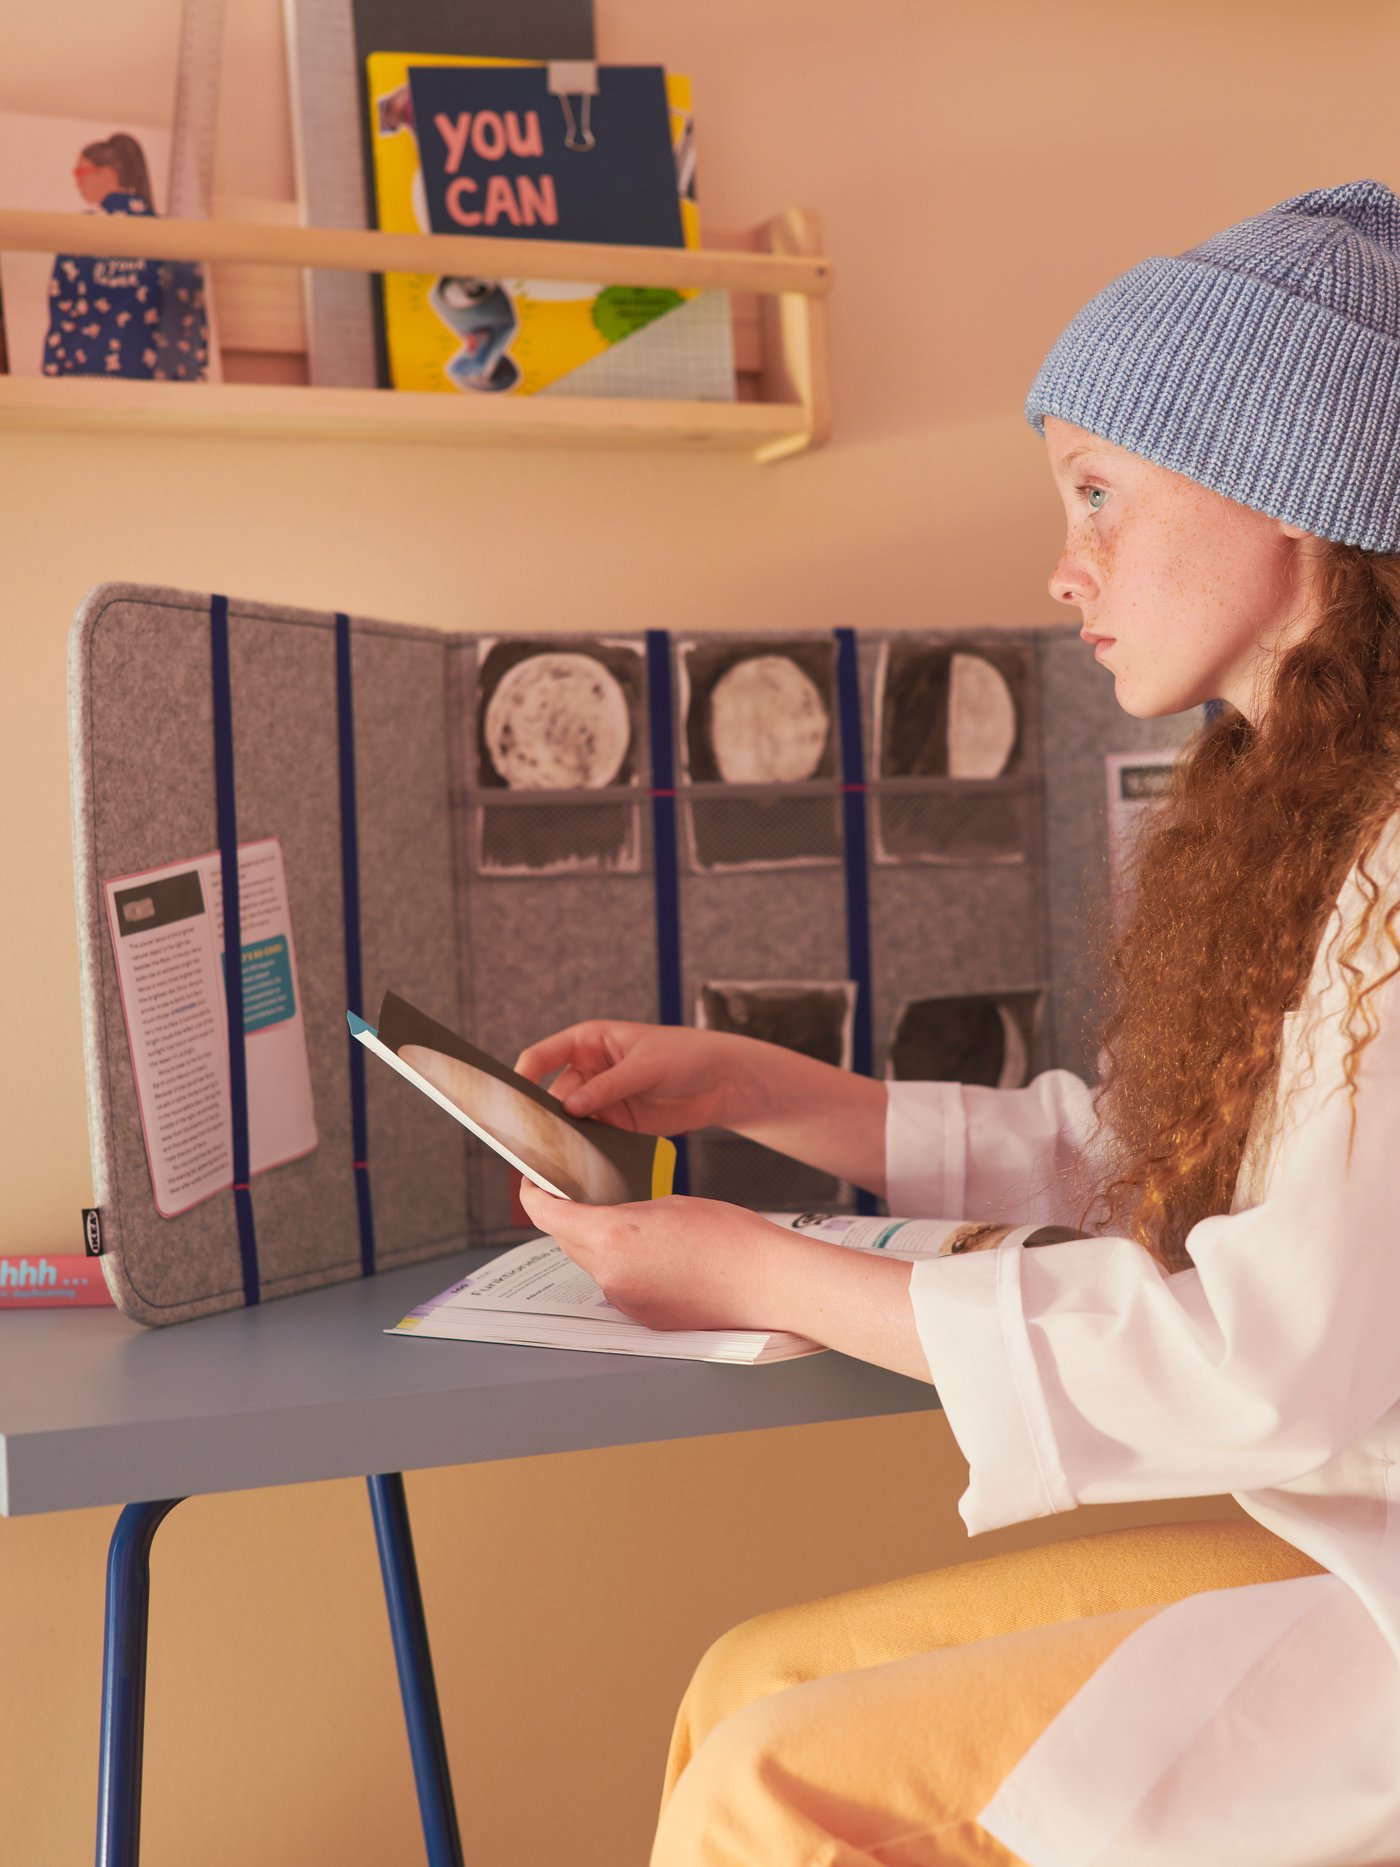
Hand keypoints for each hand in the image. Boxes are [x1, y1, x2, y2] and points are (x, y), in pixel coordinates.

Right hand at [514, 1020, 755, 1136]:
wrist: (724, 1081)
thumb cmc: (686, 1055)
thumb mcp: (645, 1066)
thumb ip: (608, 1086)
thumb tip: (571, 1107)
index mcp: (588, 1042)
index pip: (541, 1056)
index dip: (522, 1075)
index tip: (511, 1098)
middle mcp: (589, 1071)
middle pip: (551, 1095)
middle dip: (543, 1117)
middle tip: (536, 1139)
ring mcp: (601, 1100)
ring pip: (569, 1122)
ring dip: (565, 1138)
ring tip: (559, 1155)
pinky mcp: (617, 1125)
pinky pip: (592, 1139)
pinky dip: (585, 1151)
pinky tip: (583, 1163)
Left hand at [516, 1181, 800, 1332]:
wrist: (766, 1284)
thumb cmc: (731, 1238)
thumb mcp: (669, 1205)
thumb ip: (625, 1212)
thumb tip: (604, 1218)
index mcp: (613, 1238)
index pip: (548, 1216)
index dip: (534, 1195)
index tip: (533, 1181)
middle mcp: (610, 1275)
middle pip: (565, 1241)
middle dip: (566, 1217)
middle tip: (577, 1194)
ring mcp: (625, 1301)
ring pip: (591, 1265)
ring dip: (596, 1243)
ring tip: (627, 1224)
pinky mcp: (642, 1318)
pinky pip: (616, 1285)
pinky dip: (622, 1266)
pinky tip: (652, 1254)